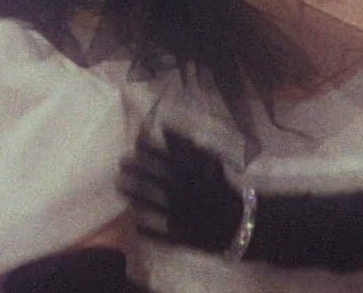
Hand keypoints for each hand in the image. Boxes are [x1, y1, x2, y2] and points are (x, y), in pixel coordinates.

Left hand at [120, 129, 239, 252]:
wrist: (243, 223)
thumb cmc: (226, 190)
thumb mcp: (212, 164)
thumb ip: (189, 147)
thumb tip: (165, 127)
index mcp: (194, 176)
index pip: (167, 159)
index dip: (149, 150)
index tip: (135, 143)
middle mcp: (184, 195)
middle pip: (155, 180)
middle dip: (136, 170)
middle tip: (121, 162)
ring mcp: (181, 217)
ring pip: (151, 204)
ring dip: (133, 194)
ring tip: (119, 185)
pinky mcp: (181, 236)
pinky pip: (159, 233)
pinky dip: (146, 228)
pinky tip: (133, 221)